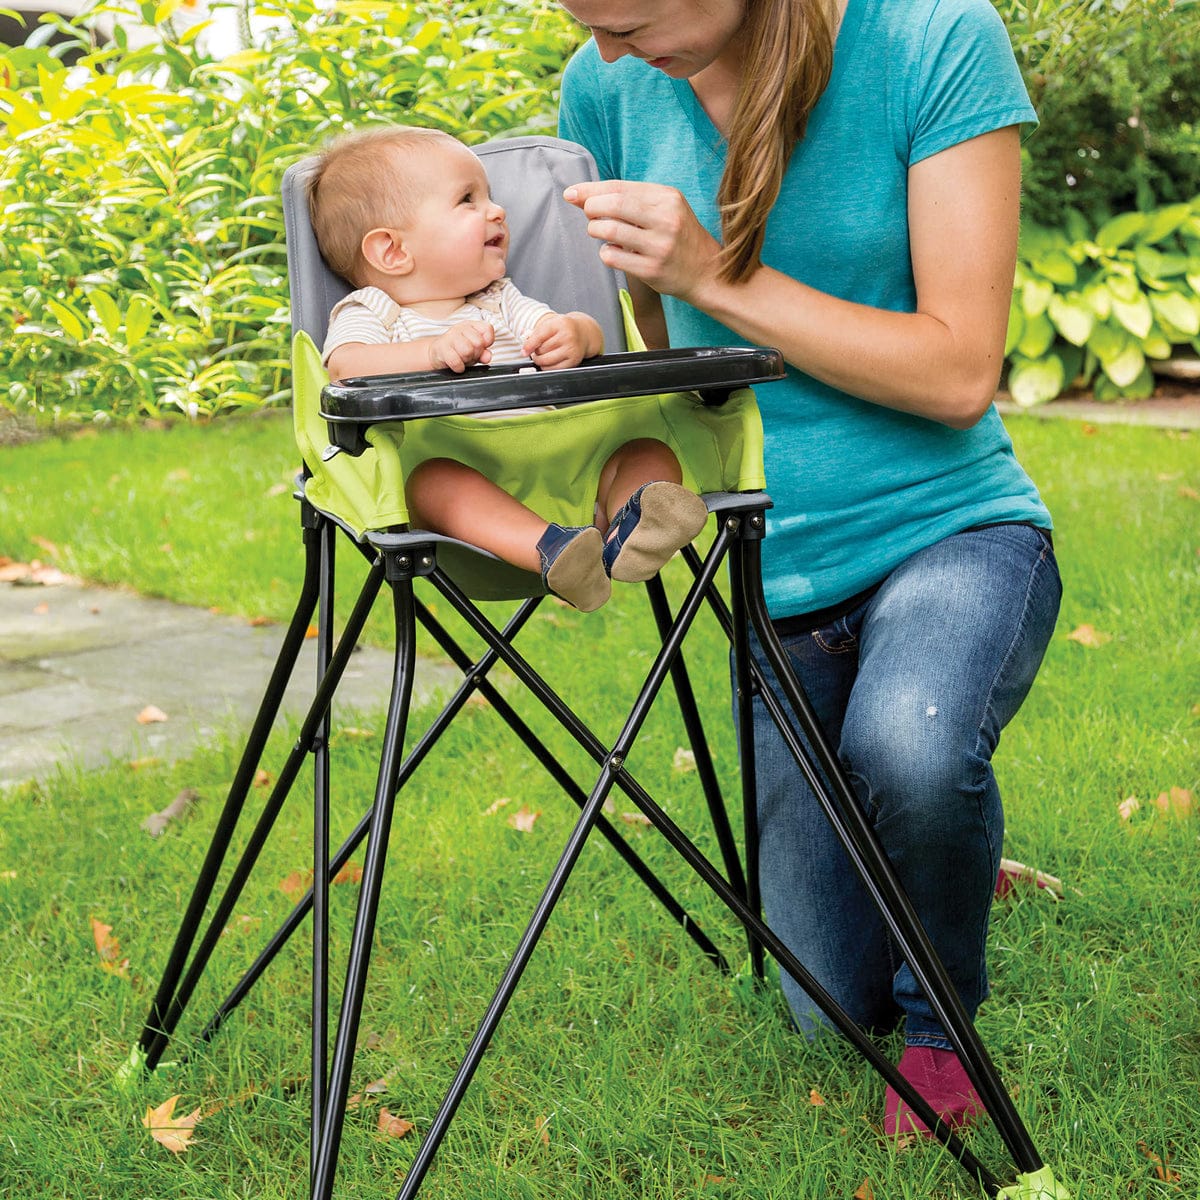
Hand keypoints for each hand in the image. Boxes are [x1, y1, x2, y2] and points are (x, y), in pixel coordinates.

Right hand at [429, 320, 494, 371]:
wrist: (437, 354)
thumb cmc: (457, 350)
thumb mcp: (474, 350)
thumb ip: (483, 353)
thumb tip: (487, 356)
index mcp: (470, 325)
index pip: (487, 329)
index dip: (487, 342)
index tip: (481, 347)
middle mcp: (460, 328)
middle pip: (478, 343)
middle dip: (476, 354)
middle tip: (469, 355)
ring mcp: (449, 337)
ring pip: (467, 351)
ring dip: (466, 360)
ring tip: (462, 359)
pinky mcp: (441, 348)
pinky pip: (456, 361)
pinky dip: (459, 367)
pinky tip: (457, 365)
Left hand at [522, 313, 601, 369]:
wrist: (583, 333)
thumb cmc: (563, 329)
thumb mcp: (551, 324)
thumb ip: (535, 332)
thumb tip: (524, 340)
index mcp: (560, 324)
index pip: (539, 336)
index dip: (529, 346)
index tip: (524, 352)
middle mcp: (567, 336)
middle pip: (542, 350)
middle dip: (536, 352)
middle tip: (537, 350)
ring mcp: (571, 349)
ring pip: (546, 361)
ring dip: (540, 361)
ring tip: (541, 356)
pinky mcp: (574, 360)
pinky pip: (554, 369)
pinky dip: (547, 367)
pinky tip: (548, 361)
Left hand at [563, 179, 721, 302]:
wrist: (707, 272)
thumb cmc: (679, 237)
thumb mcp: (665, 209)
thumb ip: (631, 200)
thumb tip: (583, 195)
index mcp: (668, 198)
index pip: (620, 187)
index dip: (591, 190)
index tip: (572, 193)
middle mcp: (665, 219)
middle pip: (613, 204)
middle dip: (591, 208)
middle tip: (588, 215)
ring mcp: (659, 246)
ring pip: (609, 230)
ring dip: (595, 230)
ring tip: (600, 232)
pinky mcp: (651, 270)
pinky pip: (613, 257)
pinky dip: (606, 252)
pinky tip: (614, 252)